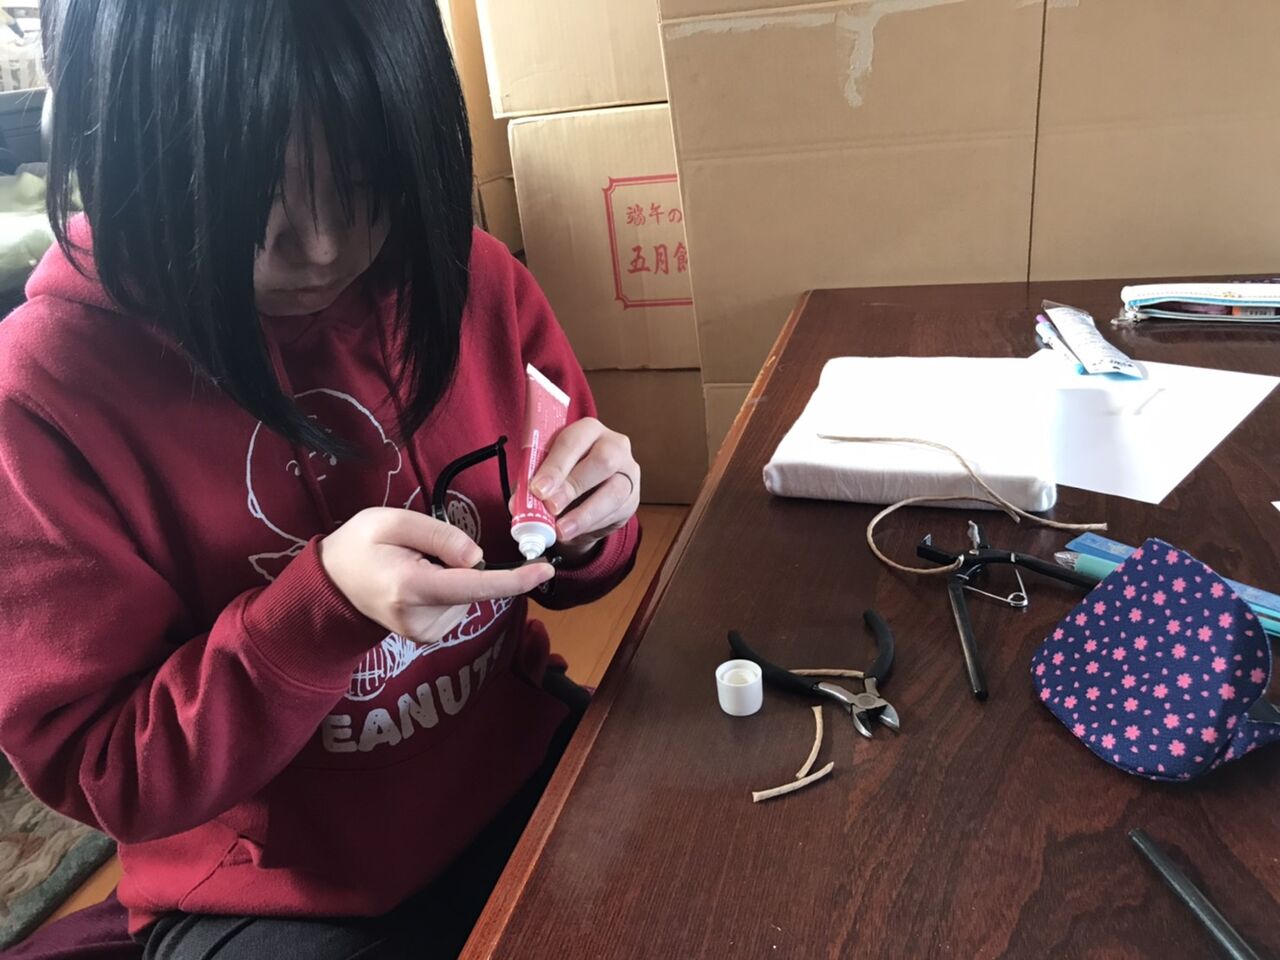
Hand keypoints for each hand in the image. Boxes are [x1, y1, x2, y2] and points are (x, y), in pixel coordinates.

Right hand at [320, 508, 553, 642]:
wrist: (331, 584)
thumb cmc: (359, 545)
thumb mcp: (391, 521)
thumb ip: (440, 535)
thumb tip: (479, 558)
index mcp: (411, 588)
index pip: (474, 586)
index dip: (515, 580)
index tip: (546, 570)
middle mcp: (421, 619)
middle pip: (473, 586)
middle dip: (461, 563)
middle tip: (417, 551)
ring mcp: (425, 633)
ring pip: (467, 594)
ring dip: (452, 575)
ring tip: (412, 566)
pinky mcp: (428, 637)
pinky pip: (457, 603)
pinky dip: (447, 588)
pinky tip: (417, 582)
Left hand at [525, 418, 640, 559]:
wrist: (587, 495)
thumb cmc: (564, 476)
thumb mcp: (546, 474)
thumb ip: (532, 484)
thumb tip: (519, 505)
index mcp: (587, 430)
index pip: (573, 441)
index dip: (556, 465)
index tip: (538, 488)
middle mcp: (614, 445)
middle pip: (603, 460)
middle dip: (574, 486)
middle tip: (551, 506)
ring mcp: (628, 471)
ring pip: (615, 491)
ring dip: (585, 514)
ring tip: (562, 530)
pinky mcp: (633, 498)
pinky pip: (617, 512)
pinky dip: (592, 525)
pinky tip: (575, 532)